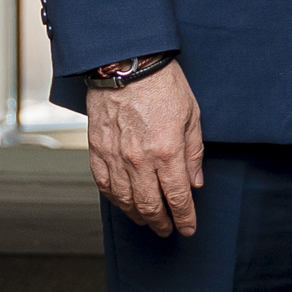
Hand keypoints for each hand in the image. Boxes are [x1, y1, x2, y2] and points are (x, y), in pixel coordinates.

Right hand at [89, 60, 202, 236]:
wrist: (126, 61)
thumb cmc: (162, 84)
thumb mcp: (191, 116)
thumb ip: (193, 153)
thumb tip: (195, 182)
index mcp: (167, 151)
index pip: (177, 198)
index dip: (184, 217)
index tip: (188, 228)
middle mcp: (139, 160)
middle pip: (150, 205)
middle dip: (161, 222)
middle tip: (167, 230)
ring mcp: (115, 156)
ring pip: (125, 200)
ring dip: (138, 215)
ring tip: (147, 220)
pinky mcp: (97, 149)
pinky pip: (104, 185)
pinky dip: (115, 199)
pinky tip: (123, 203)